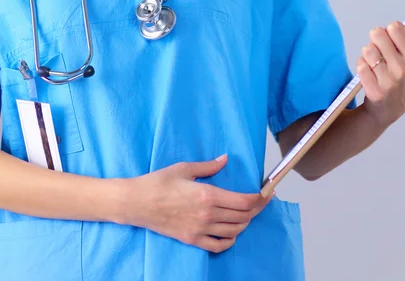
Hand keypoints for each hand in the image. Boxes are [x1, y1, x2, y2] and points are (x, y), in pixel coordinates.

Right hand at [125, 154, 274, 252]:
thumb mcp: (184, 168)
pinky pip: (218, 245)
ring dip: (245, 223)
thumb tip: (225, 159)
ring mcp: (200, 229)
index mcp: (207, 194)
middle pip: (243, 216)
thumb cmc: (158, 182)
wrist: (137, 203)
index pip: (244, 201)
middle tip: (263, 200)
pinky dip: (230, 240)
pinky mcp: (192, 239)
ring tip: (248, 213)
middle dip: (257, 208)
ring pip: (234, 230)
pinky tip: (232, 232)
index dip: (259, 198)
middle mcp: (207, 214)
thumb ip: (208, 166)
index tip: (267, 192)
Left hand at [358, 6, 404, 127]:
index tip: (391, 41)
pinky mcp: (374, 91)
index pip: (394, 26)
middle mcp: (403, 68)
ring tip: (375, 65)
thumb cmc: (401, 74)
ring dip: (367, 55)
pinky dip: (361, 66)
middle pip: (377, 33)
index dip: (388, 31)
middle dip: (376, 41)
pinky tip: (368, 74)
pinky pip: (360, 65)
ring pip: (367, 49)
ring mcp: (389, 81)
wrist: (390, 107)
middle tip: (380, 53)